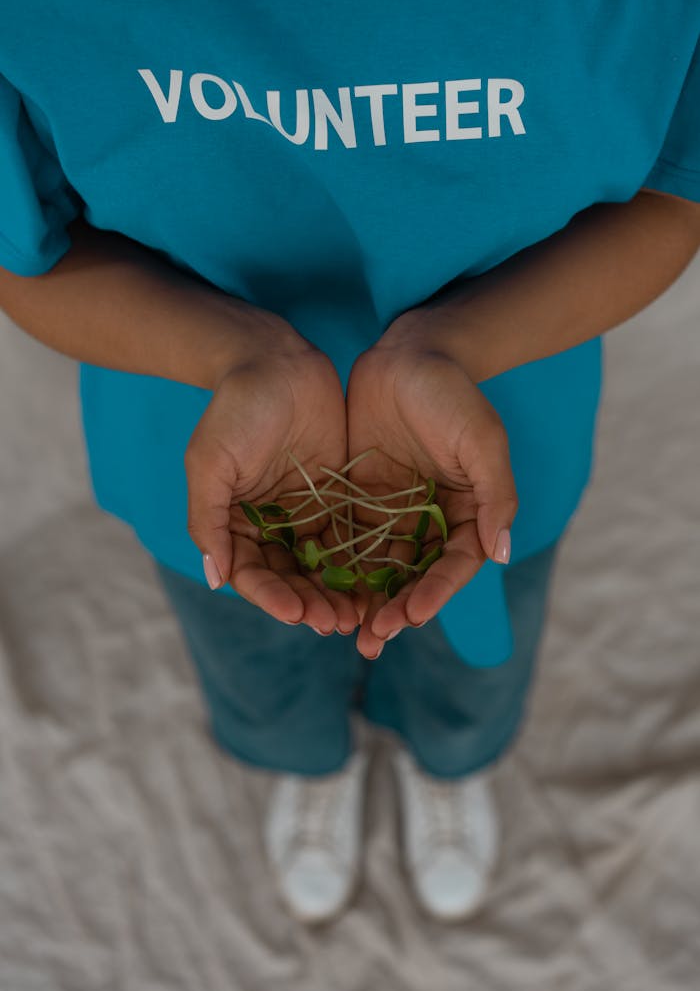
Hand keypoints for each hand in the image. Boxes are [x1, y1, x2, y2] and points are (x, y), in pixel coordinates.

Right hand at [185, 316, 359, 633]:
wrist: (275, 360)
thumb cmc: (235, 409)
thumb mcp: (210, 463)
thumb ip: (208, 520)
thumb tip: (216, 578)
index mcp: (235, 523)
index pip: (252, 574)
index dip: (272, 597)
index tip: (296, 614)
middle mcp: (269, 526)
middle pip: (290, 579)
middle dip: (311, 604)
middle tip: (336, 624)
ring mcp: (304, 515)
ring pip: (322, 568)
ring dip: (338, 594)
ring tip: (359, 616)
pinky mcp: (337, 500)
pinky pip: (349, 540)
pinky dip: (360, 565)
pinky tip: (378, 583)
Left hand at [346, 315, 518, 657]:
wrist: (408, 351)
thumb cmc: (452, 393)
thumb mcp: (483, 439)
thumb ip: (495, 495)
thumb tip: (500, 553)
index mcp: (466, 512)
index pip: (453, 566)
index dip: (434, 594)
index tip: (410, 616)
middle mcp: (430, 520)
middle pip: (413, 577)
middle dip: (394, 610)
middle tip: (370, 640)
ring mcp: (392, 512)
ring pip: (377, 567)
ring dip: (361, 601)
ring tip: (340, 631)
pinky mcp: (357, 499)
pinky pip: (345, 540)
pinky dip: (334, 568)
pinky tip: (315, 591)